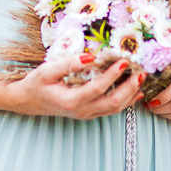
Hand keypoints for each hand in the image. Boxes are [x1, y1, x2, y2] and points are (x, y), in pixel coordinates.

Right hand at [11, 55, 145, 120]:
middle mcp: (82, 111)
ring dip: (130, 94)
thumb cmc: (37, 83)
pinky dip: (126, 102)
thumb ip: (69, 64)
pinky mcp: (89, 113)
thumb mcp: (47, 70)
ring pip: (115, 109)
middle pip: (112, 102)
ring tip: (141, 79)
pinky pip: (111, 110)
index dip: (113, 75)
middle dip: (129, 88)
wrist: (28, 101)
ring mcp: (86, 114)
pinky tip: (135, 93)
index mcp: (71, 101)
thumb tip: (91, 56)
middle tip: (140, 72)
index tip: (124, 61)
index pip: (98, 88)